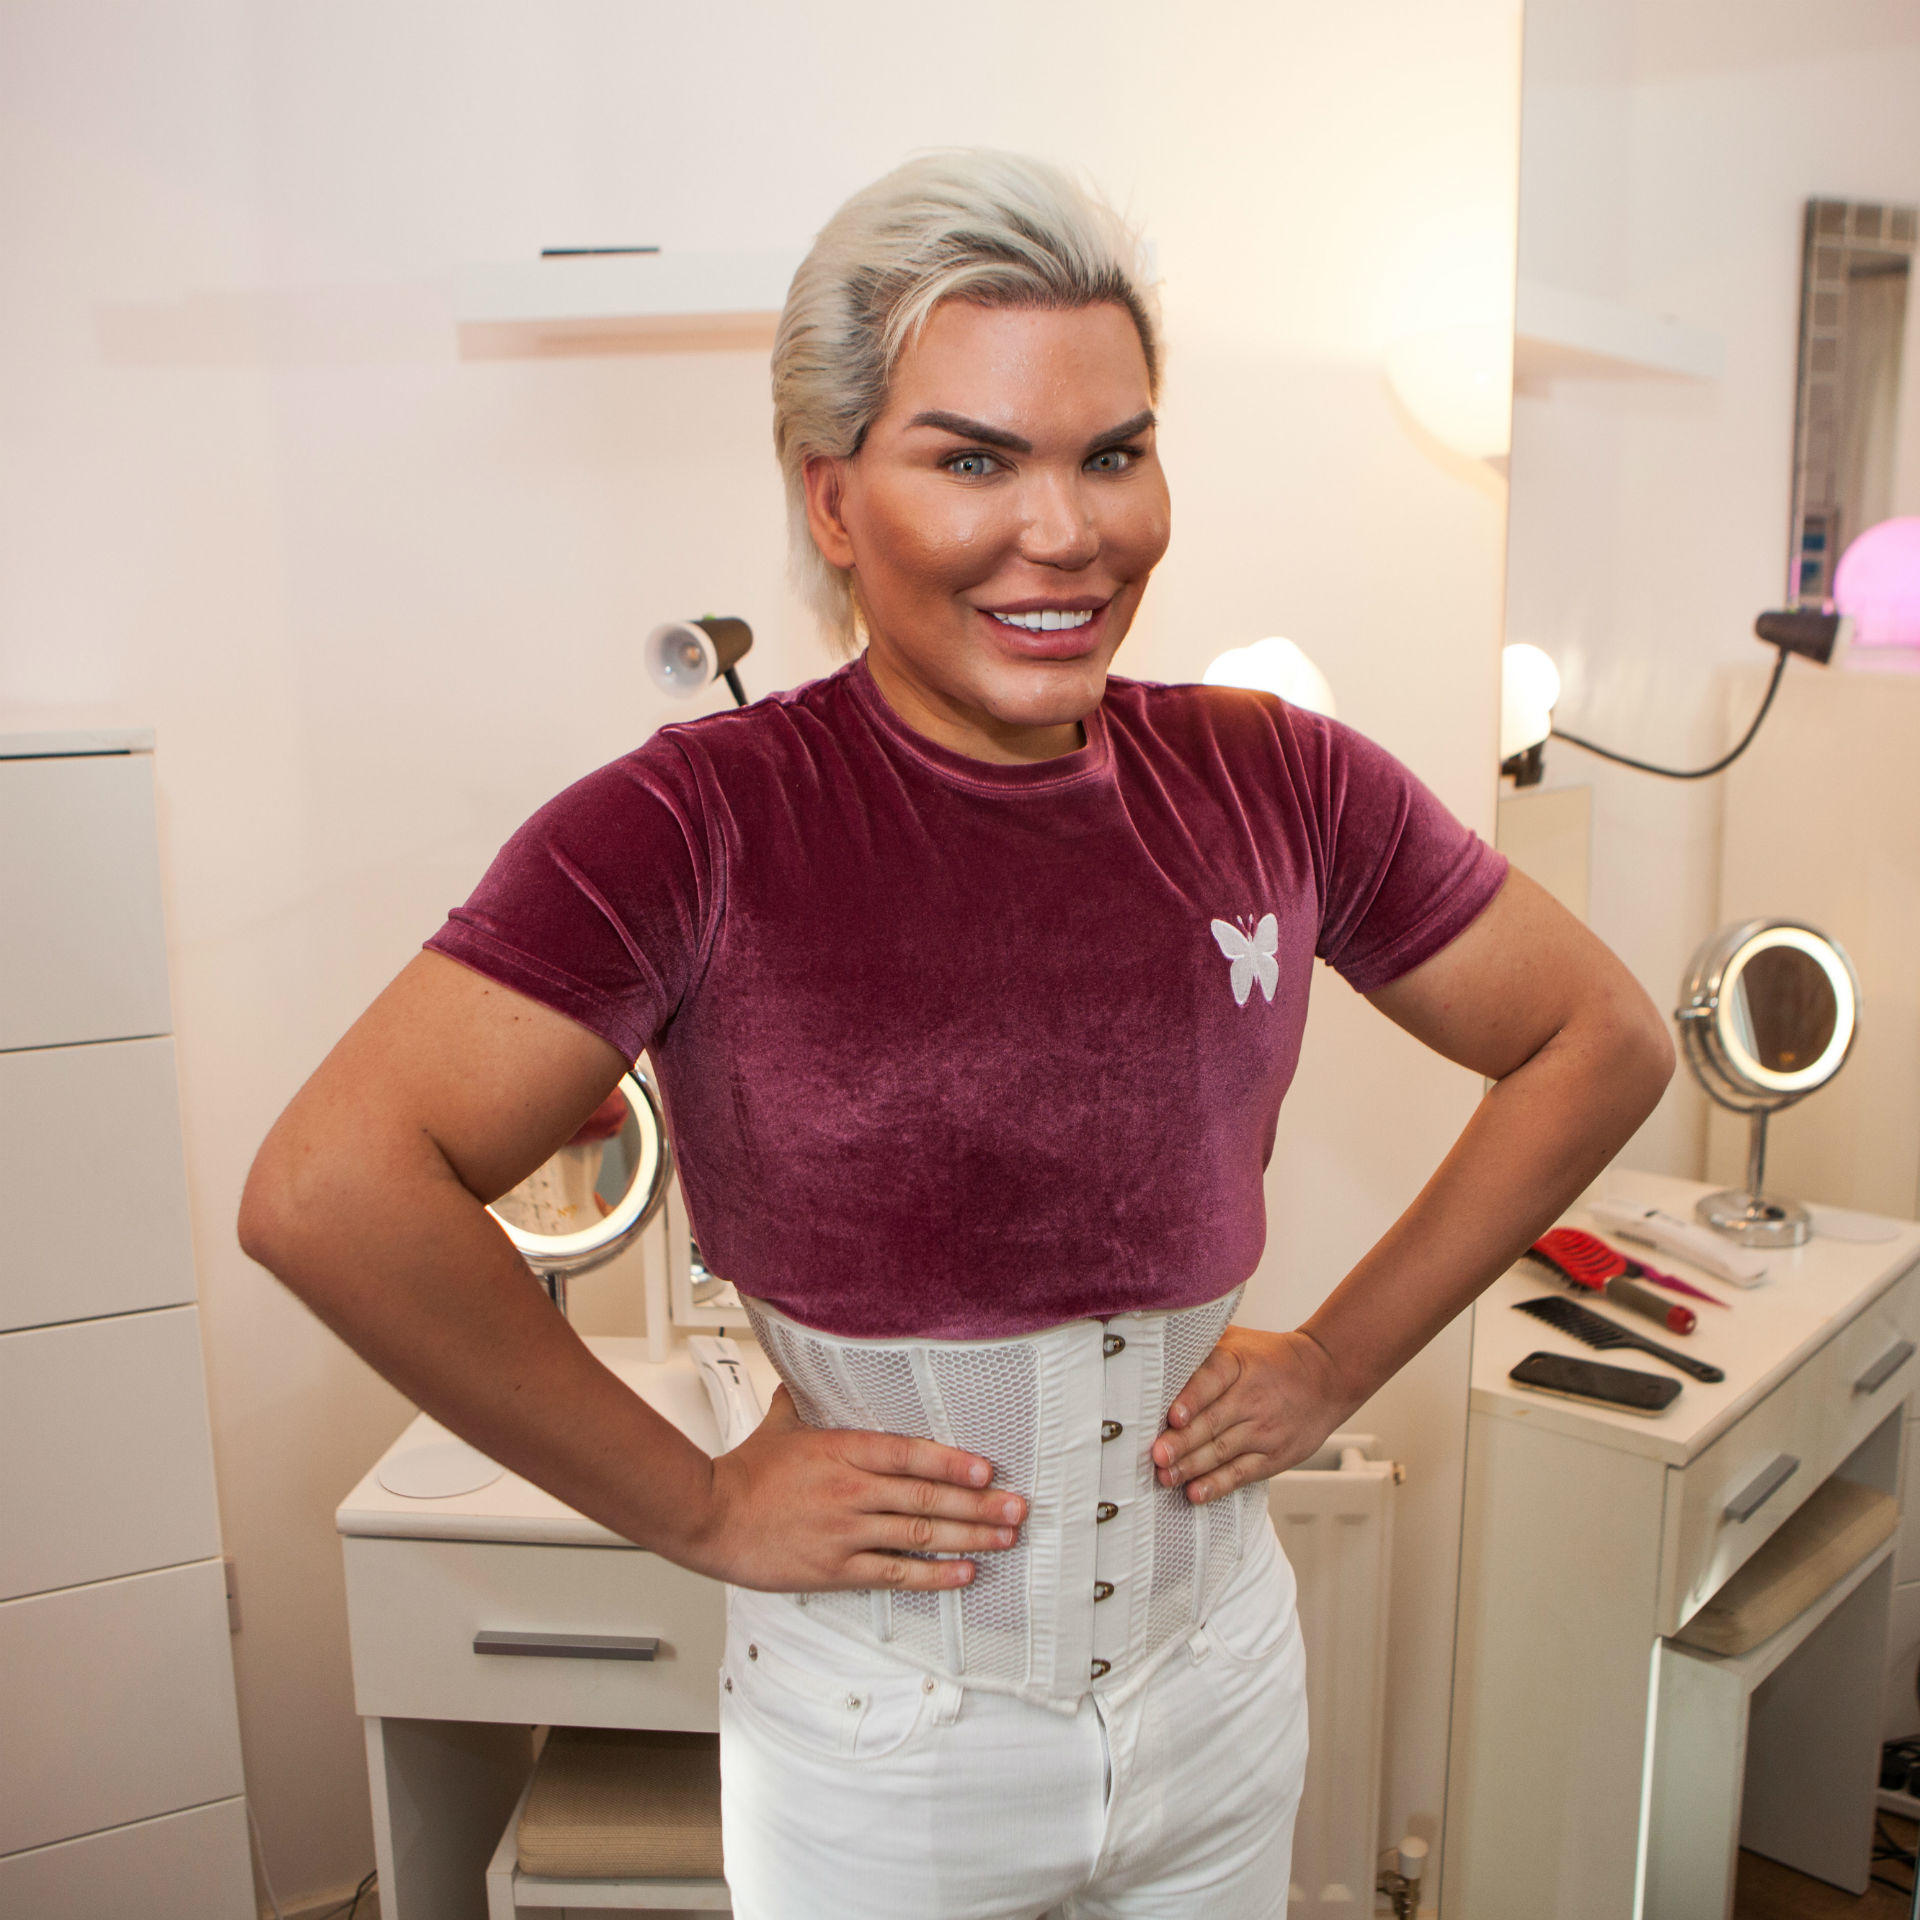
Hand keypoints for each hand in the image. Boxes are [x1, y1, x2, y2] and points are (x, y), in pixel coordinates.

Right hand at [685, 1386, 1027, 1591]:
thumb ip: (803, 1402)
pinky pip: (894, 1573)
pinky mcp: (834, 1568)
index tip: (988, 1469)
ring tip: (1004, 1539)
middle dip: (979, 1504)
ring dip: (969, 1538)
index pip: (910, 1453)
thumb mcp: (781, 1425)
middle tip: (1017, 1508)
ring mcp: (845, 1531)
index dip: (954, 1461)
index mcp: (842, 1450)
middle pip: (927, 1496)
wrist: (708, 1516)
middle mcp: (851, 1490)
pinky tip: (962, 1573)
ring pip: (919, 1533)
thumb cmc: (743, 1472)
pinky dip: (932, 1574)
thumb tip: (807, 1376)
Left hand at [1151, 1326, 1357, 1503]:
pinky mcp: (1275, 1456)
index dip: (1192, 1398)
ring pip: (1223, 1451)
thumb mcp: (1238, 1340)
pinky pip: (1242, 1473)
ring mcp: (1265, 1429)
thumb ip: (1201, 1346)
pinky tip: (1195, 1493)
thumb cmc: (1269, 1358)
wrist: (1327, 1376)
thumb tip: (1154, 1345)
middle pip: (1213, 1422)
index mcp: (1238, 1364)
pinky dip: (1218, 1484)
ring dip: (1192, 1466)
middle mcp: (1252, 1397)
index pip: (1212, 1379)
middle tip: (1156, 1455)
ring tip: (1165, 1476)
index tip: (1172, 1416)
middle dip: (1182, 1442)